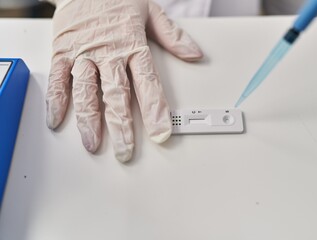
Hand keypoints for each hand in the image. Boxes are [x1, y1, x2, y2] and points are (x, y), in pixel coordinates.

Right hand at [46, 0, 202, 161]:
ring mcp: (83, 54)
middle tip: (125, 150)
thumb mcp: (151, 11)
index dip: (155, 110)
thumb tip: (194, 54)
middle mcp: (108, 53)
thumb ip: (172, 36)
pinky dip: (57, 100)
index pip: (148, 84)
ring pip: (86, 91)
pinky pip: (58, 79)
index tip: (161, 132)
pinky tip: (58, 120)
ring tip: (93, 143)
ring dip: (89, 120)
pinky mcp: (63, 52)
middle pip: (116, 95)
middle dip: (121, 126)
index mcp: (132, 45)